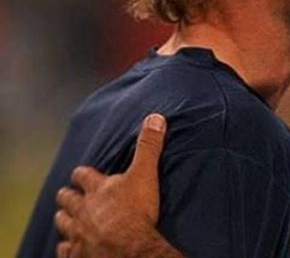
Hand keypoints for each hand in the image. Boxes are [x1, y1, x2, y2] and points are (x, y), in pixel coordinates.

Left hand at [54, 113, 181, 257]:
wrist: (130, 248)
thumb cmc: (137, 212)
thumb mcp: (145, 174)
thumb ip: (149, 147)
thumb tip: (155, 117)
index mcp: (97, 189)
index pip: (82, 175)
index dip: (82, 174)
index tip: (83, 174)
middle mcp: (82, 209)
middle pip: (67, 199)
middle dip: (68, 196)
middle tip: (71, 196)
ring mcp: (77, 233)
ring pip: (63, 223)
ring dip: (65, 219)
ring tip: (69, 219)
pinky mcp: (77, 254)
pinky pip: (66, 250)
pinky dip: (68, 248)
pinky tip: (73, 247)